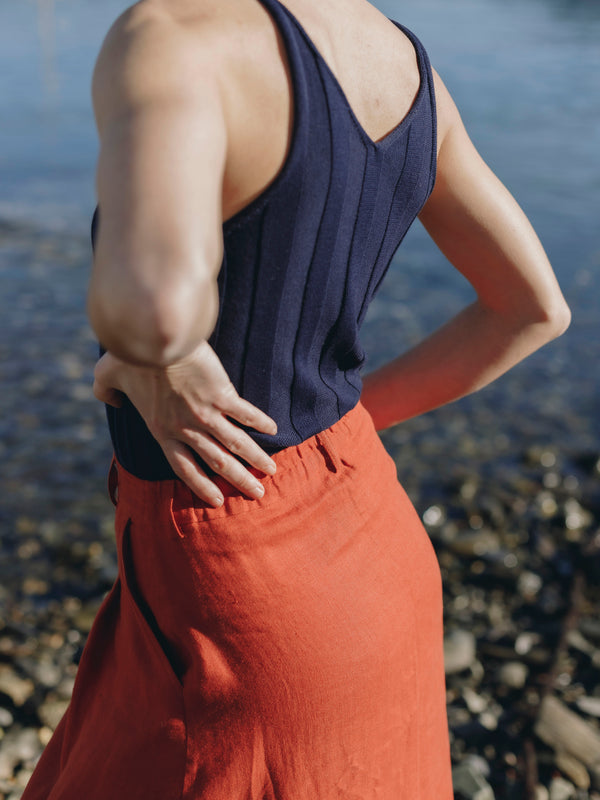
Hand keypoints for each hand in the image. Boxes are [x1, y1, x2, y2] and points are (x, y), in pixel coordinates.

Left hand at [92, 341, 277, 506]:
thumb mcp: (107, 376)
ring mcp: (206, 414)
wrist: (154, 340)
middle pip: (217, 463)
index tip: (218, 500)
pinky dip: (260, 422)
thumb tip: (110, 399)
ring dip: (255, 460)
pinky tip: (274, 430)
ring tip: (271, 471)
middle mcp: (186, 429)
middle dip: (239, 481)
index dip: (202, 486)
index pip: (184, 468)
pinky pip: (245, 414)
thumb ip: (105, 391)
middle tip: (257, 495)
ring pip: (236, 444)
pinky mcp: (221, 395)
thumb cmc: (129, 355)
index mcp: (161, 430)